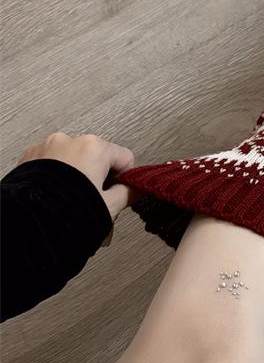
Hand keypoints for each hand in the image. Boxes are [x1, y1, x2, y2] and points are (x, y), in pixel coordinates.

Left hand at [17, 132, 135, 219]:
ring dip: (78, 177)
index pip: (125, 158)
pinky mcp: (30, 157)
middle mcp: (70, 141)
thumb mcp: (109, 206)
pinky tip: (58, 196)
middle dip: (99, 178)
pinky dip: (58, 177)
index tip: (119, 193)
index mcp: (94, 147)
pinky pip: (53, 163)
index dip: (125, 179)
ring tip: (73, 201)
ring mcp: (48, 147)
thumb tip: (135, 190)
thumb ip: (128, 194)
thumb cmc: (67, 212)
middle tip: (95, 201)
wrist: (29, 221)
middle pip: (99, 158)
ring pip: (75, 160)